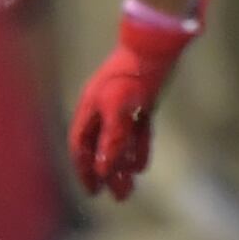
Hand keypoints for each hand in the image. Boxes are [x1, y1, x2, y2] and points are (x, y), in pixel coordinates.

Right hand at [68, 0, 204, 199]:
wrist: (157, 43)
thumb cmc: (134, 74)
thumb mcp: (120, 109)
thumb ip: (112, 140)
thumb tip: (103, 171)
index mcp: (90, 108)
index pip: (81, 146)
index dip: (86, 169)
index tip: (94, 191)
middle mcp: (103, 108)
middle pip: (100, 147)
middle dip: (108, 173)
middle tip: (119, 197)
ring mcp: (123, 105)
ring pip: (119, 141)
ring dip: (123, 164)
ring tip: (130, 188)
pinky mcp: (142, 101)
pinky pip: (136, 131)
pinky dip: (137, 148)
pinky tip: (140, 166)